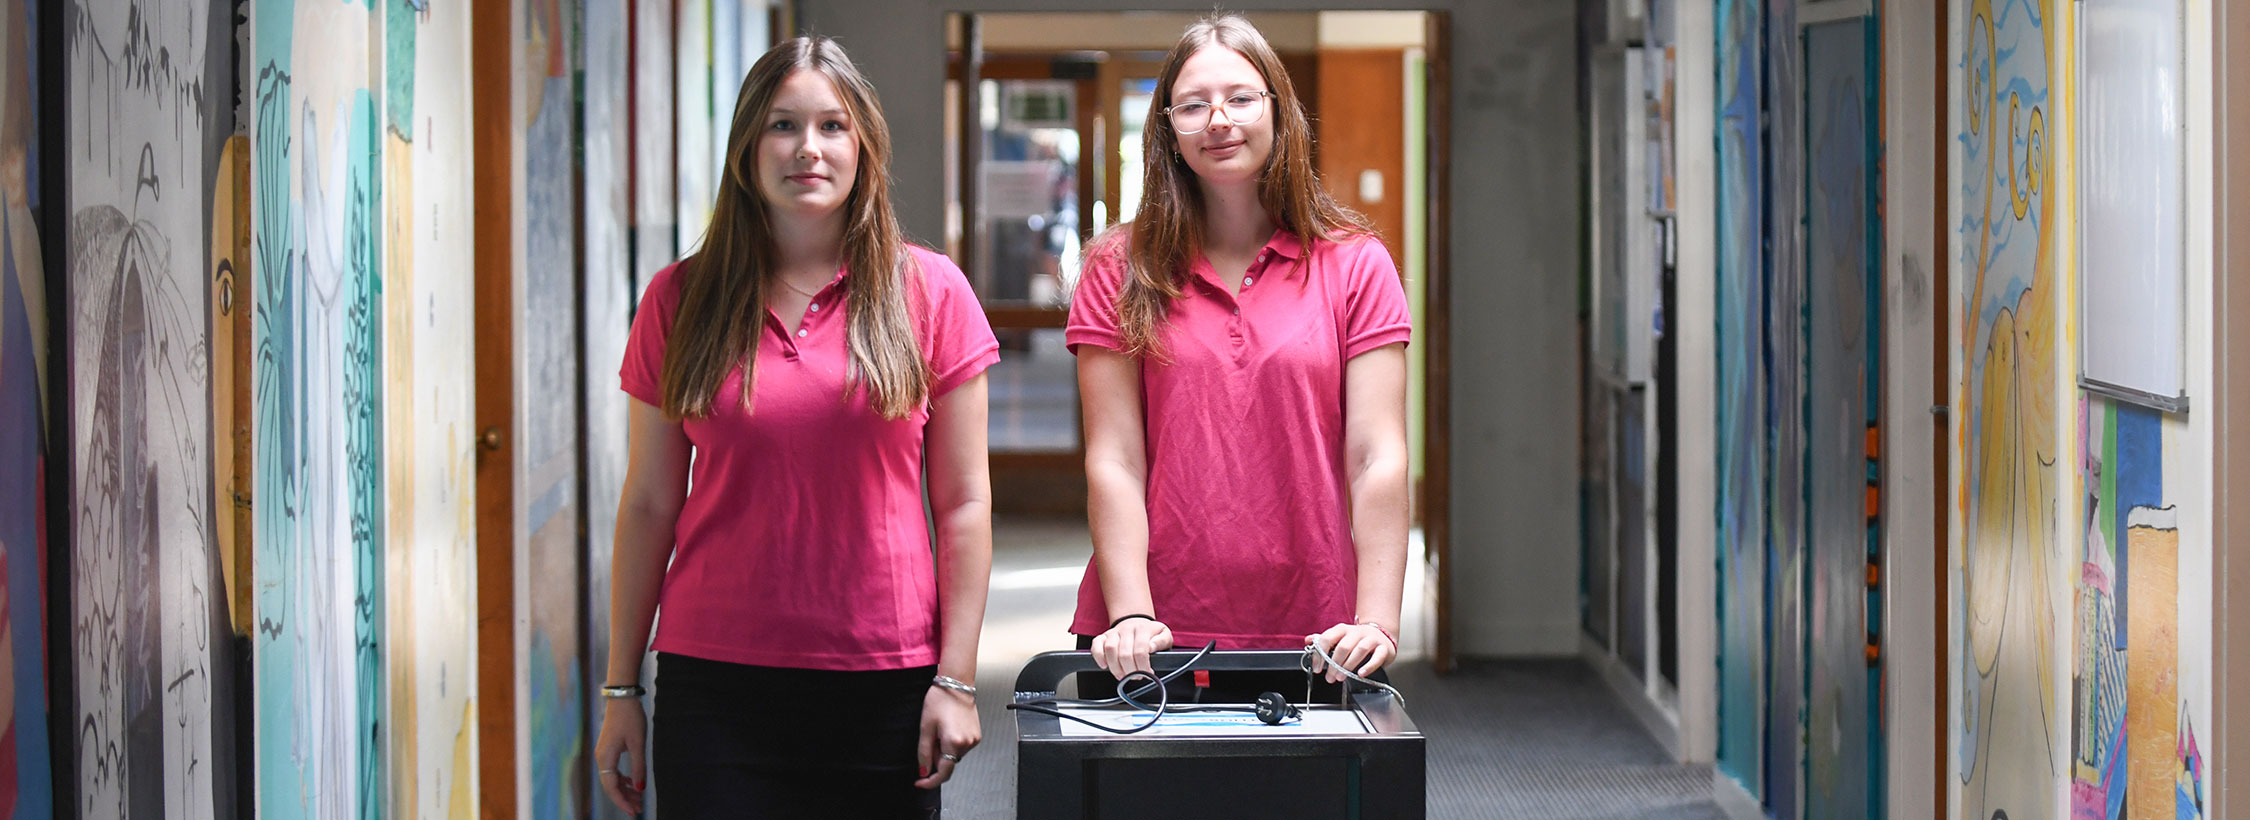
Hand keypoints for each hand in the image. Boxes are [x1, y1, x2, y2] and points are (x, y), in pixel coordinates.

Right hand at [594, 697, 647, 813]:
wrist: (622, 697)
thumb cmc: (630, 718)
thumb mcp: (638, 744)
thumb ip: (638, 767)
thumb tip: (640, 788)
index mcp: (605, 759)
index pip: (611, 788)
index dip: (622, 802)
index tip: (634, 812)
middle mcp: (601, 758)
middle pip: (611, 785)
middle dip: (625, 798)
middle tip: (639, 808)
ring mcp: (604, 753)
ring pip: (613, 778)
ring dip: (625, 789)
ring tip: (639, 798)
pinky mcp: (609, 748)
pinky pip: (614, 770)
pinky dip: (624, 779)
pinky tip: (634, 783)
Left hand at [916, 683, 981, 788]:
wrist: (956, 685)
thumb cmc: (940, 700)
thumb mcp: (926, 727)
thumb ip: (924, 753)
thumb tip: (924, 771)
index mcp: (954, 742)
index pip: (943, 772)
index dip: (930, 781)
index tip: (921, 782)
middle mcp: (967, 743)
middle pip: (948, 763)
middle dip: (936, 757)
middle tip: (930, 738)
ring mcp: (974, 739)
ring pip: (954, 755)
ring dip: (944, 749)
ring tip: (940, 729)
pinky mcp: (976, 735)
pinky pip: (961, 747)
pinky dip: (952, 743)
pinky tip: (949, 728)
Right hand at [1091, 617, 1172, 679]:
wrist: (1137, 621)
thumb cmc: (1151, 633)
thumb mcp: (1164, 634)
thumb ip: (1162, 641)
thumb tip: (1151, 648)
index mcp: (1142, 629)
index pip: (1140, 652)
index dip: (1143, 667)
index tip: (1148, 674)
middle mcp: (1126, 629)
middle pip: (1124, 654)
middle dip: (1130, 671)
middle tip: (1136, 676)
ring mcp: (1114, 632)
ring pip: (1110, 650)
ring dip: (1116, 668)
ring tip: (1123, 675)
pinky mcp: (1103, 636)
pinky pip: (1096, 645)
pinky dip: (1098, 657)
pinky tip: (1104, 665)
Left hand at [1306, 622, 1395, 682]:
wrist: (1381, 635)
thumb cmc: (1357, 639)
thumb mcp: (1340, 637)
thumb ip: (1324, 640)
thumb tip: (1308, 640)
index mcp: (1343, 629)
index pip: (1328, 638)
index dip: (1320, 653)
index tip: (1317, 667)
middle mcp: (1357, 632)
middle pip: (1343, 646)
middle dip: (1334, 664)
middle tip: (1330, 677)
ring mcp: (1371, 639)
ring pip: (1359, 650)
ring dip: (1348, 665)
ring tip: (1341, 677)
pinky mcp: (1383, 648)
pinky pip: (1377, 656)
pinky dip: (1369, 666)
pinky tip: (1361, 674)